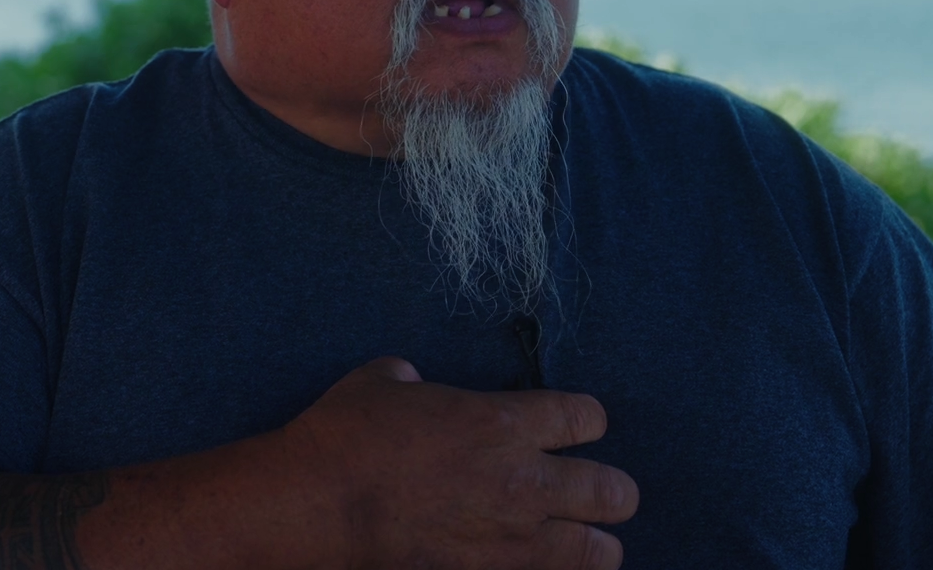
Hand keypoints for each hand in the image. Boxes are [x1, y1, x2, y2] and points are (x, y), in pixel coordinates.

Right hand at [281, 357, 637, 569]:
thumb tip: (412, 385)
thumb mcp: (381, 381)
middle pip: (612, 490)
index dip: (587, 420)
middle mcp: (522, 481)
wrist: (318, 505)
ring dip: (596, 546)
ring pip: (595, 552)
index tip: (579, 425)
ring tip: (590, 545)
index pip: (584, 417)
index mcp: (501, 422)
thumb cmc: (346, 434)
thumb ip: (413, 382)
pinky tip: (535, 567)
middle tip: (602, 494)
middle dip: (614, 492)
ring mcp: (509, 539)